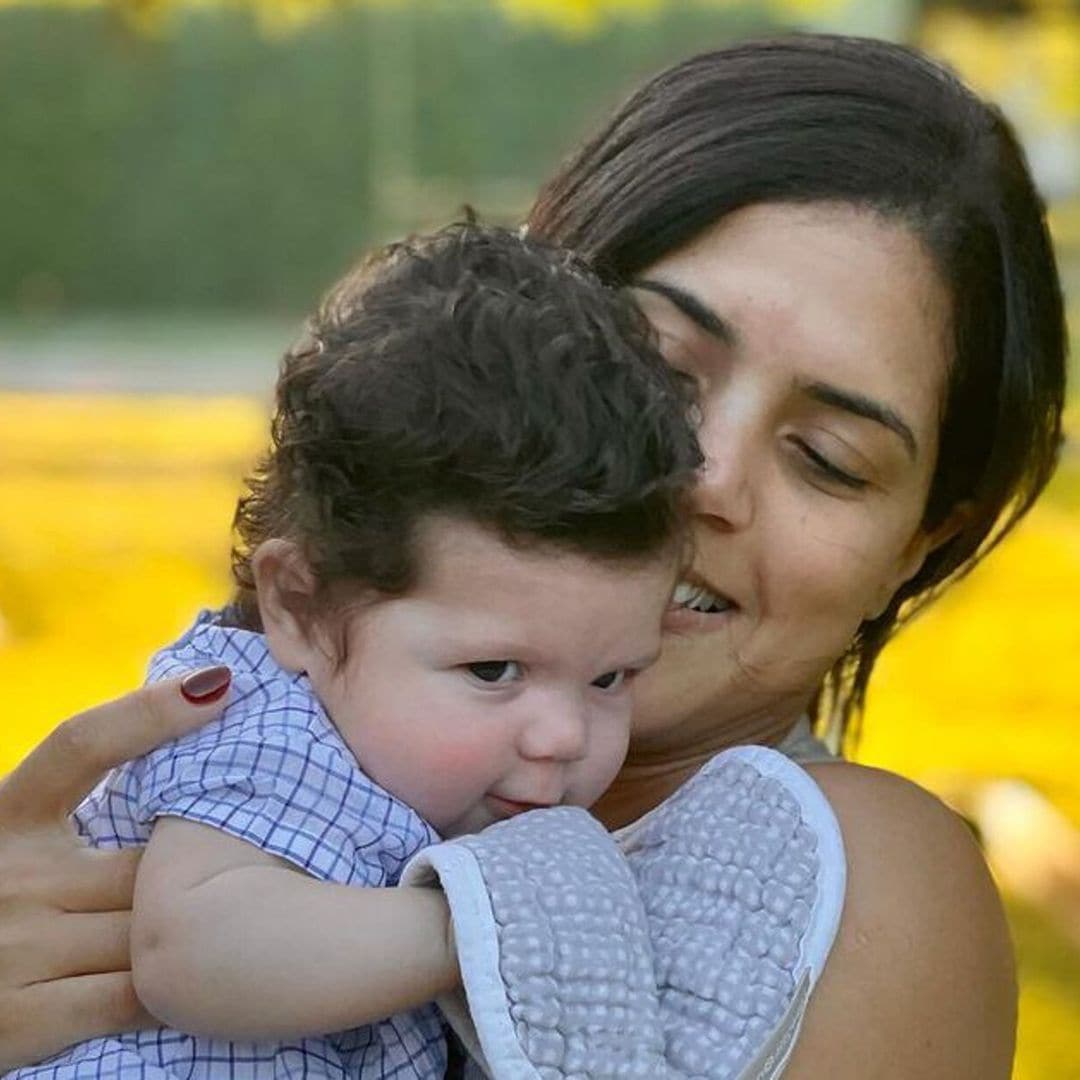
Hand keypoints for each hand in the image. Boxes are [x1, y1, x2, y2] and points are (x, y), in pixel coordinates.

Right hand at [0, 667, 230, 1068]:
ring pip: (152, 926)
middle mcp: (11, 873)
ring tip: (256, 926)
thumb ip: (77, 817)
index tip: (220, 683)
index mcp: (7, 819)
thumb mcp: (20, 850)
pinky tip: (199, 985)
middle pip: (149, 858)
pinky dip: (172, 992)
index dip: (150, 711)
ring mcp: (16, 946)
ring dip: (197, 930)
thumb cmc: (0, 911)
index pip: (80, 744)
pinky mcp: (23, 1018)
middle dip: (201, 867)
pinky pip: (135, 994)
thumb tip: (188, 737)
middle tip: (271, 859)